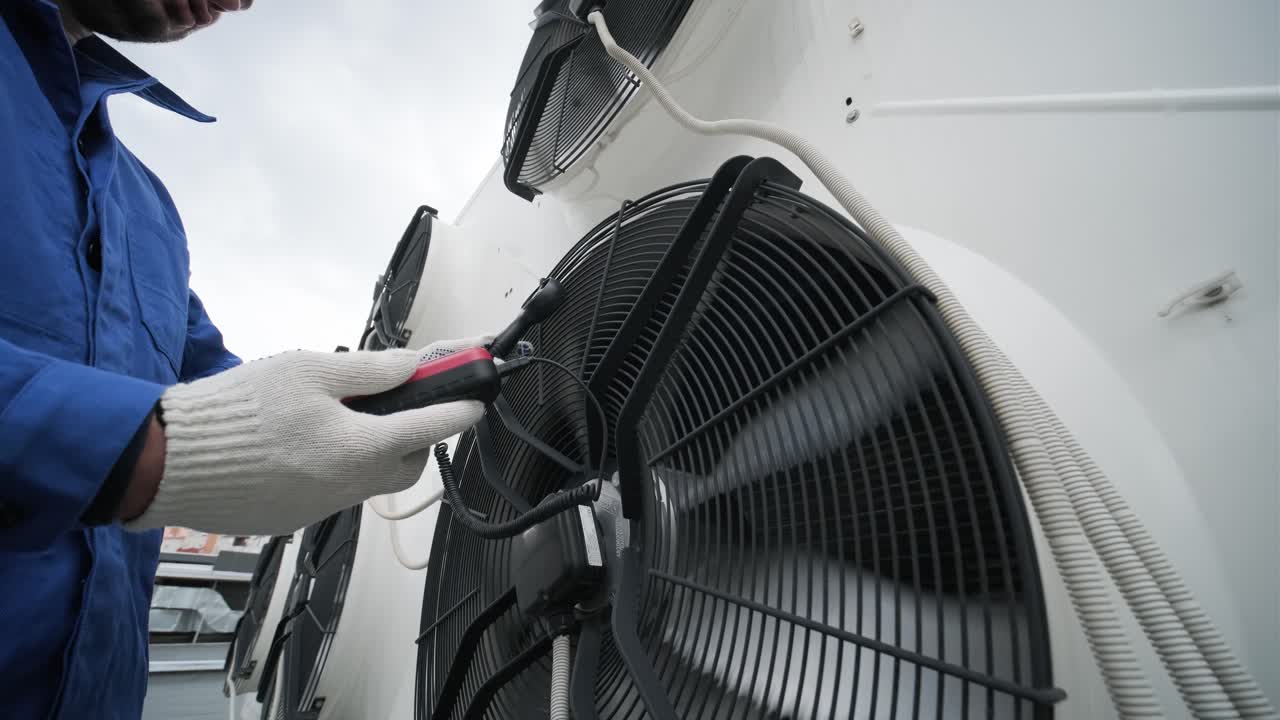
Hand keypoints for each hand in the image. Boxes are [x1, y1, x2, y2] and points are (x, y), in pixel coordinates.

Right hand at [124, 341, 486, 535]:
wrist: (168, 461)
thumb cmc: (235, 411)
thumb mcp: (307, 370)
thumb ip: (368, 371)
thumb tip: (412, 365)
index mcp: (358, 448)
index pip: (430, 428)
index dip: (459, 409)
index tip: (477, 400)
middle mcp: (348, 485)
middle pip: (407, 464)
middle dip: (416, 435)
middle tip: (402, 404)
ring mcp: (322, 506)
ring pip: (371, 480)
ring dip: (374, 451)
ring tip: (344, 417)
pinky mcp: (295, 517)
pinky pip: (334, 491)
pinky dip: (337, 465)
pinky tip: (307, 442)